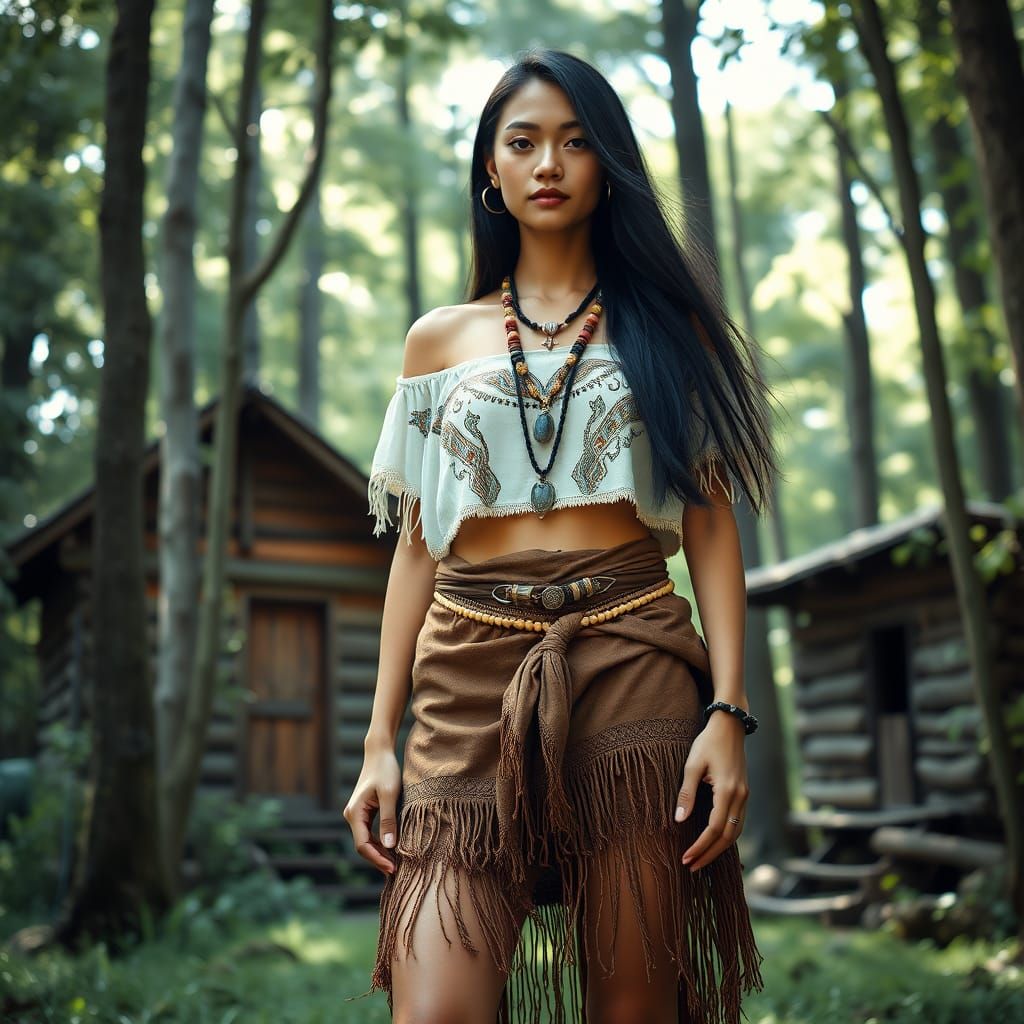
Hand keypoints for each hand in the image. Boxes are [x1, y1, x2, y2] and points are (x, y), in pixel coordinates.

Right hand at [343, 746, 402, 875]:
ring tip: (397, 863)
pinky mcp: (365, 812)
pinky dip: (381, 842)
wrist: (380, 752)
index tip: (393, 869)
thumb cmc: (385, 770)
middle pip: (364, 846)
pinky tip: (393, 849)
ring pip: (367, 841)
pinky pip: (371, 833)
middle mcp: (352, 815)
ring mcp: (357, 814)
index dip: (377, 859)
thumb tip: (390, 847)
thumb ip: (389, 820)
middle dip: (379, 859)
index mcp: (355, 813)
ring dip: (380, 852)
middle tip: (397, 871)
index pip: (363, 845)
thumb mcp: (390, 794)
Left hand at [674, 712, 748, 871]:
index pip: (715, 828)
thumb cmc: (708, 742)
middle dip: (710, 854)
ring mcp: (745, 796)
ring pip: (737, 832)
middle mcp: (741, 796)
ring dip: (719, 848)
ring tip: (700, 859)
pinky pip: (738, 822)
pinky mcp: (744, 793)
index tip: (686, 858)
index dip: (701, 846)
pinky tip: (714, 842)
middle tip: (692, 866)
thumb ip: (686, 793)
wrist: (730, 725)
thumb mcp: (692, 764)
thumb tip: (678, 820)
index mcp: (728, 790)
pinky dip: (727, 837)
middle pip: (729, 837)